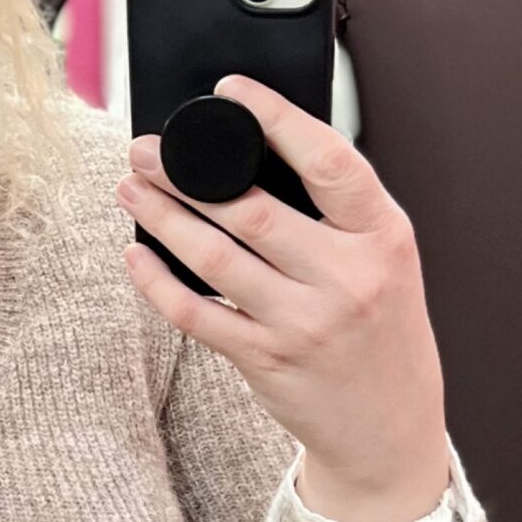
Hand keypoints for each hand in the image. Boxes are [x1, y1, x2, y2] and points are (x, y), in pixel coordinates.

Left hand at [120, 73, 452, 520]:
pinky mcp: (265, 361)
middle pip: (252, 210)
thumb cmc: (381, 335)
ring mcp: (304, 323)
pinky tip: (137, 255)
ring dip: (162, 218)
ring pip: (215, 257)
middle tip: (146, 150)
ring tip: (132, 190)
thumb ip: (337, 216)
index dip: (276, 116)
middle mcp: (346, 278)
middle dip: (187, 172)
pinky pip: (196, 312)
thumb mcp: (386, 263)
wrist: (389, 431)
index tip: (232, 90)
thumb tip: (254, 156)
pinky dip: (157, 281)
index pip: (328, 160)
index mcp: (384, 237)